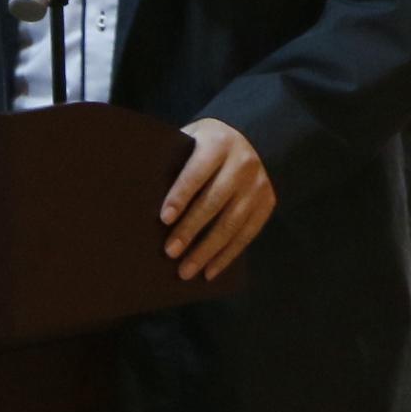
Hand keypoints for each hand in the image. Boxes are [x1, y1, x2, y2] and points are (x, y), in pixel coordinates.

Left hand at [160, 118, 274, 281]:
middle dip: (190, 229)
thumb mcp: (192, 139)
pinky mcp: (267, 204)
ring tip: (186, 271)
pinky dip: (227, 256)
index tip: (164, 219)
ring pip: (231, 223)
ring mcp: (258, 185)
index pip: (197, 172)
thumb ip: (175, 159)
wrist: (254, 139)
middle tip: (170, 252)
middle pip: (214, 201)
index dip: (180, 196)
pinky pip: (247, 235)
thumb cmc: (207, 145)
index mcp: (218, 143)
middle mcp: (242, 163)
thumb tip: (143, 195)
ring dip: (207, 251)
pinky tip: (209, 271)